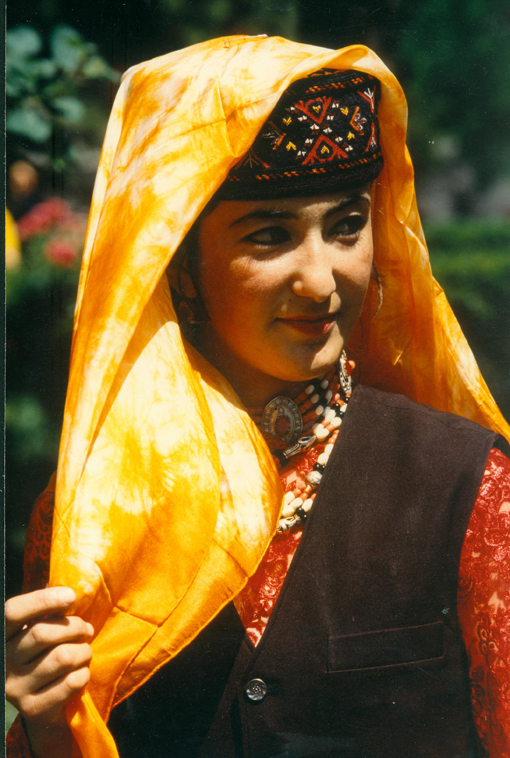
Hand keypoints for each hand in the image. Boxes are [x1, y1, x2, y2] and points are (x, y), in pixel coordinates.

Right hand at [6, 587, 92, 728]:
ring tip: (85, 652)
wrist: (41, 702)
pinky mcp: (33, 709)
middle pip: (42, 633)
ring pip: (62, 657)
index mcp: (3, 636)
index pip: (13, 611)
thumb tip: (69, 596)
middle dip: (75, 627)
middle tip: (86, 630)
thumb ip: (47, 614)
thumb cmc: (43, 653)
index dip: (43, 600)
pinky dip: (84, 674)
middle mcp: (3, 661)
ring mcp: (15, 688)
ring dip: (84, 651)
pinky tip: (80, 673)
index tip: (71, 596)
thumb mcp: (37, 630)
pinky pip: (71, 683)